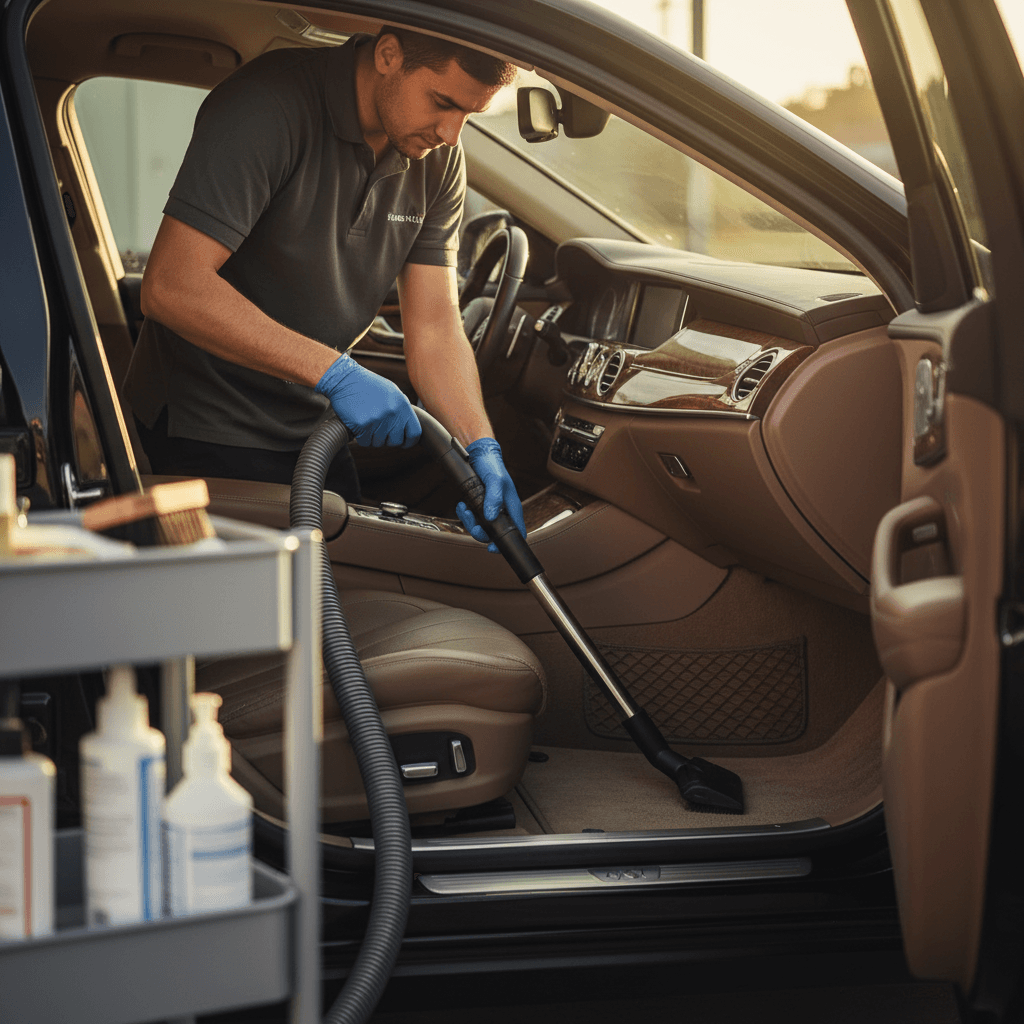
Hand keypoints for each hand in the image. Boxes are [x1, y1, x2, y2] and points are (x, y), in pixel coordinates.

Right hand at [314, 354, 420, 447]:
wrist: (343, 379)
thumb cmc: (367, 385)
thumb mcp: (391, 392)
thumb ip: (402, 410)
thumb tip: (409, 428)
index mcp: (402, 404)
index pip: (414, 433)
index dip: (409, 441)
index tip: (403, 442)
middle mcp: (392, 413)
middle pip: (396, 441)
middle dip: (388, 439)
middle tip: (378, 429)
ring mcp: (378, 419)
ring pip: (379, 443)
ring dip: (373, 437)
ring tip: (367, 421)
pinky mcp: (362, 425)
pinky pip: (365, 442)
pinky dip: (361, 437)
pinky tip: (358, 424)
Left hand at [455, 437, 526, 552]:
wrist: (479, 455)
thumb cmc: (492, 466)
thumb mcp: (495, 479)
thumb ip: (494, 497)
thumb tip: (490, 517)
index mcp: (512, 508)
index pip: (516, 532)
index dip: (507, 544)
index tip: (493, 548)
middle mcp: (502, 512)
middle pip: (494, 534)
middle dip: (481, 533)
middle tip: (472, 523)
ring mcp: (489, 510)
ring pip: (481, 527)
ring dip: (470, 522)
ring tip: (465, 508)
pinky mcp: (478, 506)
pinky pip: (471, 519)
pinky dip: (464, 514)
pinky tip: (462, 504)